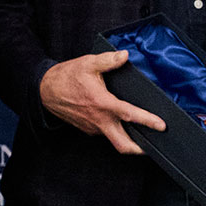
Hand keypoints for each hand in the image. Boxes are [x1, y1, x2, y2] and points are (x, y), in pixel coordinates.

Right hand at [39, 51, 164, 153]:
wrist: (45, 90)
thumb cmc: (67, 77)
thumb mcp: (88, 63)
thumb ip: (108, 60)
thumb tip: (125, 56)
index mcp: (102, 103)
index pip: (129, 115)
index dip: (147, 121)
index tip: (161, 125)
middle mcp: (99, 120)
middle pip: (122, 145)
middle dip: (139, 150)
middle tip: (153, 146)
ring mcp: (93, 127)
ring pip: (114, 139)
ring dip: (128, 138)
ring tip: (142, 132)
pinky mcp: (88, 129)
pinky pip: (105, 133)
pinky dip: (115, 130)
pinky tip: (120, 122)